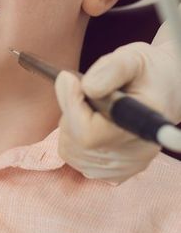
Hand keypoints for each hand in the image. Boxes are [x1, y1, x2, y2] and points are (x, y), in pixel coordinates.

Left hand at [56, 40, 180, 182]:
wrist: (163, 90)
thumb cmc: (145, 73)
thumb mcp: (131, 60)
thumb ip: (109, 71)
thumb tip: (85, 88)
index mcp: (143, 124)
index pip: (89, 133)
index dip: (72, 106)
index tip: (69, 79)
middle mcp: (138, 153)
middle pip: (76, 142)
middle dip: (70, 111)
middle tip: (86, 91)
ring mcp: (126, 167)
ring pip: (70, 150)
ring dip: (70, 125)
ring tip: (92, 108)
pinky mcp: (114, 173)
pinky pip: (74, 158)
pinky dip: (74, 139)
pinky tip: (92, 123)